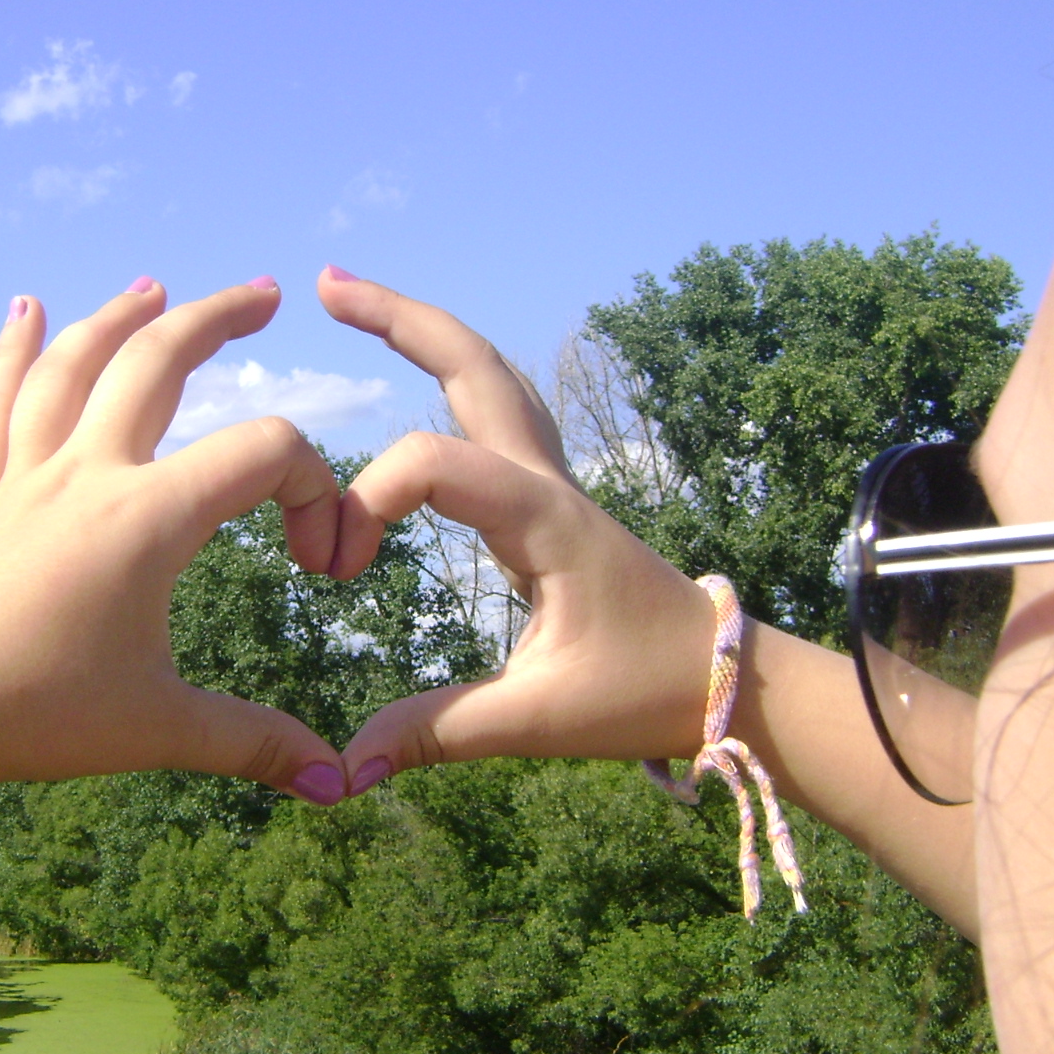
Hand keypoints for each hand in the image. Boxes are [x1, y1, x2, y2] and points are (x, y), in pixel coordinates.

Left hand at [0, 278, 349, 802]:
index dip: (317, 489)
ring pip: (73, 369)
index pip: (262, 452)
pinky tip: (23, 314)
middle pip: (159, 362)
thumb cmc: (32, 714)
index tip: (321, 565)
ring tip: (151, 287)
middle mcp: (88, 476)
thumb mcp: (162, 729)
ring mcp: (23, 482)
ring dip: (118, 318)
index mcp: (149, 518)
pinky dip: (10, 356)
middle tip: (266, 294)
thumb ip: (257, 745)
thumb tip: (340, 786)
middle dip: (219, 318)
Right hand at [317, 270, 715, 787]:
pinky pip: (496, 415)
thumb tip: (345, 769)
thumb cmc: (645, 693)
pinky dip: (450, 379)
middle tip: (326, 285)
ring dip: (425, 334)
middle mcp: (547, 481)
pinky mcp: (549, 502)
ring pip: (488, 377)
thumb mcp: (539, 720)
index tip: (339, 574)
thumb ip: (437, 734)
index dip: (365, 505)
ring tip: (353, 299)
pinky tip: (419, 373)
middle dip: (398, 318)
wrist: (727, 682)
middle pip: (471, 366)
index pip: (432, 464)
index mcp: (544, 517)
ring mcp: (551, 483)